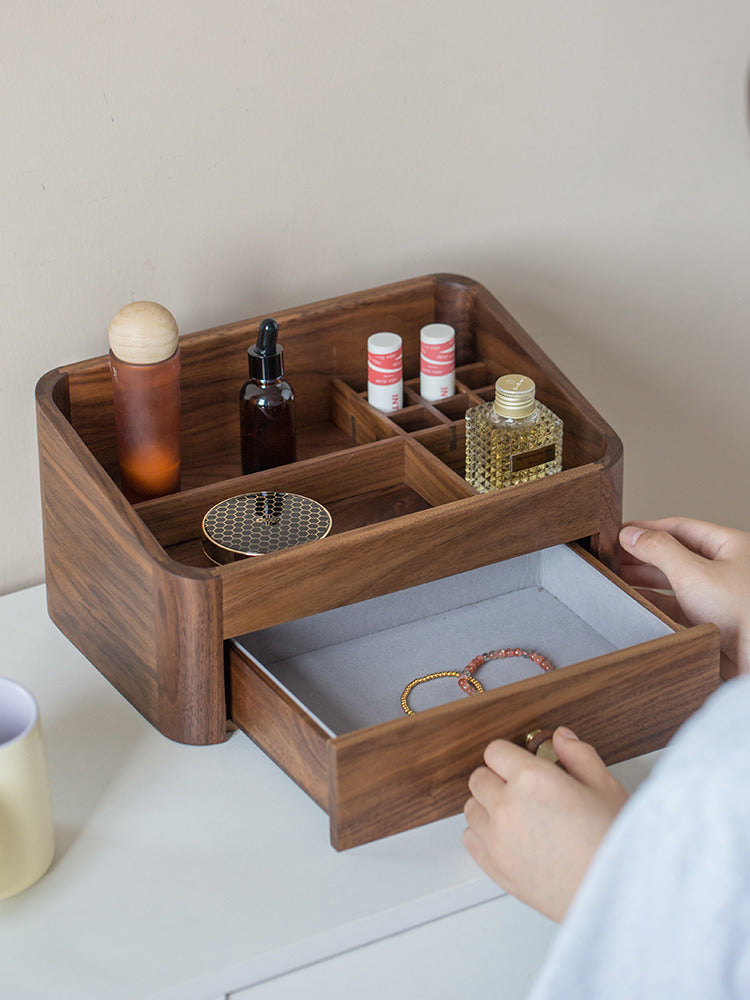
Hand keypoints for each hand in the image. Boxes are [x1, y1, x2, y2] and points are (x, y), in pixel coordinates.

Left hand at [463, 728, 626, 921]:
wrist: (617, 896)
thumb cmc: (614, 844)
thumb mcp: (605, 787)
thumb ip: (578, 755)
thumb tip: (561, 738)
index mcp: (532, 779)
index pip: (495, 751)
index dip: (509, 756)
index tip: (519, 764)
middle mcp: (507, 806)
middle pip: (479, 778)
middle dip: (497, 779)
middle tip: (523, 791)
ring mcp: (497, 839)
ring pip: (471, 808)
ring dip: (488, 807)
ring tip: (518, 816)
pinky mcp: (495, 868)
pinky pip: (470, 840)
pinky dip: (483, 836)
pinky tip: (508, 838)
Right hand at [619, 517, 749, 676]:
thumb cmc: (746, 613)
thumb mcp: (694, 572)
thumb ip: (659, 550)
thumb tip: (632, 535)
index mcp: (731, 547)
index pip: (681, 528)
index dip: (648, 528)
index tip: (621, 533)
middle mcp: (726, 570)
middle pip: (676, 555)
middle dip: (643, 556)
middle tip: (614, 557)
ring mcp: (719, 598)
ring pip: (675, 583)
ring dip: (647, 581)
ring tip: (619, 578)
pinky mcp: (711, 624)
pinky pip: (677, 608)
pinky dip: (656, 604)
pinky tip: (637, 602)